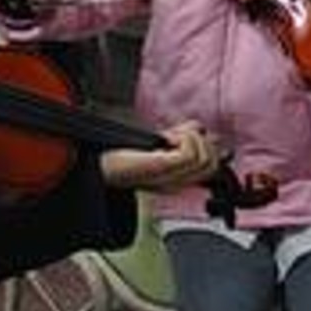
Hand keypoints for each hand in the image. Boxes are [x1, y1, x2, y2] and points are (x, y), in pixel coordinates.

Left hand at [100, 120, 220, 189]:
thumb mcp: (157, 143)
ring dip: (192, 137)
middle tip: (178, 134)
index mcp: (177, 178)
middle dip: (202, 141)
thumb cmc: (121, 153)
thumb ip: (181, 138)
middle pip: (212, 163)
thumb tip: (202, 129)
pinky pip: (189, 153)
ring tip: (170, 135)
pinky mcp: (161, 167)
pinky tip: (166, 137)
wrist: (98, 165)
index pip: (212, 167)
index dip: (209, 144)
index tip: (189, 132)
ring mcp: (170, 177)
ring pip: (204, 158)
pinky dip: (183, 137)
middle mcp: (176, 182)